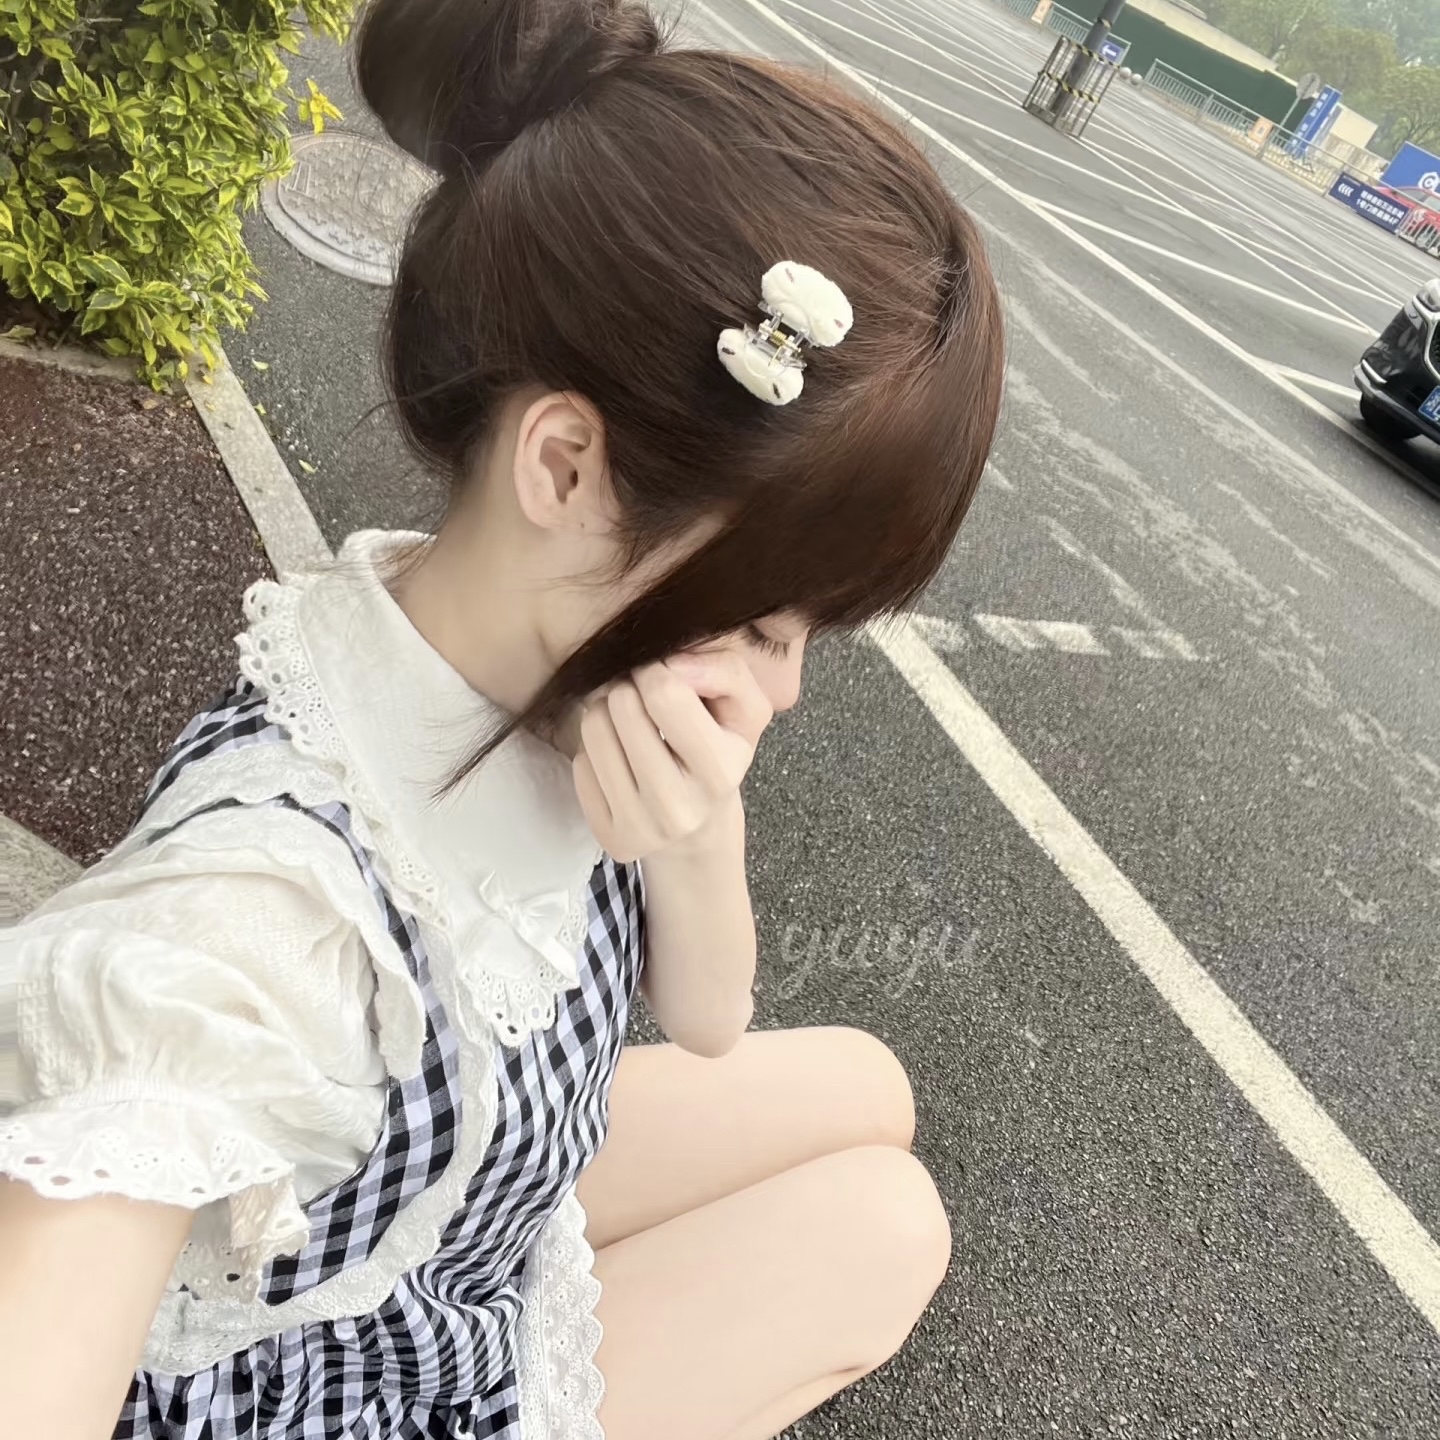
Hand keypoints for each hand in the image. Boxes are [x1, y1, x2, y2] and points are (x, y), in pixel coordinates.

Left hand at [573, 650, 772, 862]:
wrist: (702, 828)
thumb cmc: (722, 751)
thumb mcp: (745, 707)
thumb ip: (723, 671)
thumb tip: (671, 663)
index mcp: (720, 770)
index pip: (663, 694)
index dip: (657, 670)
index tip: (664, 677)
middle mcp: (679, 807)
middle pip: (622, 706)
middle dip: (630, 689)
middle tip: (644, 702)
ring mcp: (641, 827)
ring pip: (593, 729)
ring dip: (607, 713)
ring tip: (630, 727)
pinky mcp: (611, 838)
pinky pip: (580, 764)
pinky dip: (597, 751)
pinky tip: (622, 761)